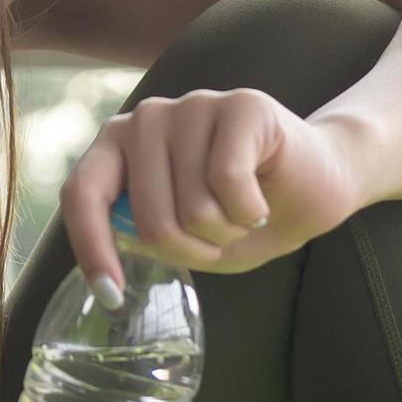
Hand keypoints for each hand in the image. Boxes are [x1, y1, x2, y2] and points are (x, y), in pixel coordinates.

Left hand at [65, 96, 371, 304]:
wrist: (318, 184)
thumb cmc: (244, 213)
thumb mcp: (187, 240)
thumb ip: (144, 234)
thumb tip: (119, 241)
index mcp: (119, 145)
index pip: (83, 192)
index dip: (91, 247)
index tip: (111, 296)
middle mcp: (147, 117)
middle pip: (149, 217)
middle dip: (193, 250)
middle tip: (221, 237)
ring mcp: (193, 105)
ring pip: (193, 208)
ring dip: (227, 232)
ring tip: (242, 212)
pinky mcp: (241, 105)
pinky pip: (228, 183)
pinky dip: (250, 212)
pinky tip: (261, 200)